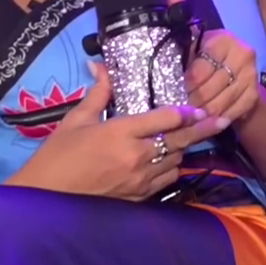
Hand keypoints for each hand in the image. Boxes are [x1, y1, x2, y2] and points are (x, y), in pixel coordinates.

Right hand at [14, 63, 229, 200]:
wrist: (44, 197)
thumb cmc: (56, 156)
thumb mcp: (76, 120)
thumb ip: (98, 94)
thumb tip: (102, 67)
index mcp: (120, 132)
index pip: (164, 118)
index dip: (184, 111)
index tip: (197, 107)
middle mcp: (136, 155)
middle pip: (178, 139)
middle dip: (202, 128)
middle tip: (221, 119)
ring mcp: (139, 179)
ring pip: (175, 159)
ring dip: (183, 147)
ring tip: (194, 137)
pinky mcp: (138, 196)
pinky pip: (166, 179)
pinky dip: (171, 167)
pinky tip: (171, 159)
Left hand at [186, 27, 261, 124]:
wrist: (235, 69)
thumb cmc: (206, 59)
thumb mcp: (194, 52)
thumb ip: (183, 58)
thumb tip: (168, 75)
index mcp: (223, 40)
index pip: (202, 68)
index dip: (188, 83)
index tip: (178, 91)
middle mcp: (242, 54)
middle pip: (211, 87)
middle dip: (194, 101)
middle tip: (183, 108)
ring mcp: (251, 75)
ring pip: (221, 102)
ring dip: (204, 113)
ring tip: (192, 116)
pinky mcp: (254, 94)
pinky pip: (233, 111)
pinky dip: (218, 119)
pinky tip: (208, 120)